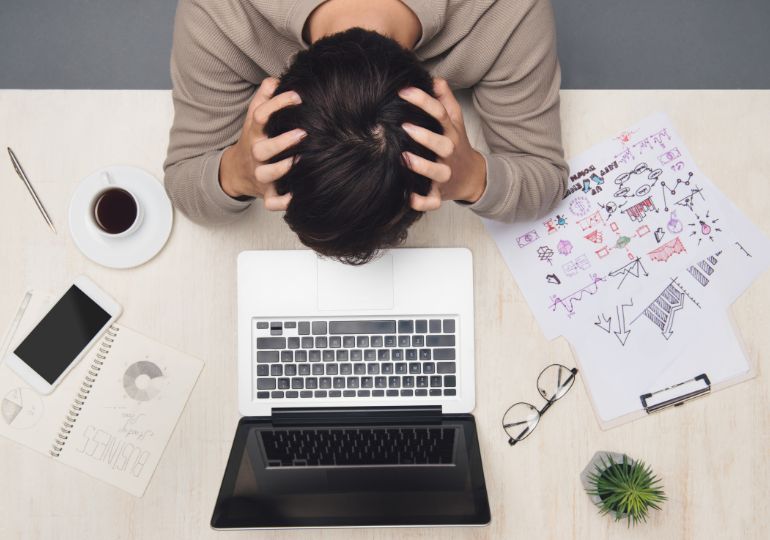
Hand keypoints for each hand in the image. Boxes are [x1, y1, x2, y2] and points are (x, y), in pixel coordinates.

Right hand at [219, 77, 305, 209]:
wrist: (236, 172)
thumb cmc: (253, 141)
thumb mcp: (254, 119)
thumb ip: (264, 98)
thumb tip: (275, 79)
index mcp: (254, 133)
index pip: (260, 115)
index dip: (277, 105)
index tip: (297, 97)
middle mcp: (256, 154)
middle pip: (262, 149)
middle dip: (281, 142)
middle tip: (302, 133)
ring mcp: (260, 174)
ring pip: (266, 175)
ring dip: (281, 170)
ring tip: (299, 161)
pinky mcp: (266, 193)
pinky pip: (272, 202)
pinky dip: (283, 203)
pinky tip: (297, 197)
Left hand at [398, 78, 486, 210]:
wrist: (473, 178)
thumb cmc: (457, 146)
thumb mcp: (455, 123)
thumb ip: (445, 101)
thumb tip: (435, 79)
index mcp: (450, 134)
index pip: (440, 114)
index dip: (423, 101)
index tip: (403, 91)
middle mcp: (448, 154)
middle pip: (442, 144)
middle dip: (425, 136)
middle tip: (405, 126)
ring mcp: (445, 175)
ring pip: (437, 173)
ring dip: (423, 167)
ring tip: (405, 158)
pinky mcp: (440, 194)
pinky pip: (432, 201)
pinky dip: (422, 201)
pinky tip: (408, 197)